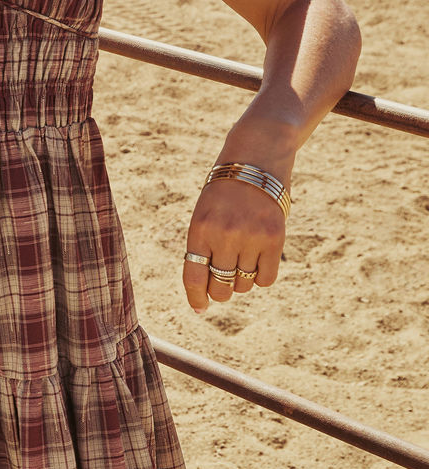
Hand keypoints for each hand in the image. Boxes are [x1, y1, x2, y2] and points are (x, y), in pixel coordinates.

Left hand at [182, 176, 286, 311]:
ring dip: (241, 280)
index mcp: (199, 229)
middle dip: (220, 292)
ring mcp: (251, 238)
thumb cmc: (224, 192)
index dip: (196, 298)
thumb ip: (205, 249)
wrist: (255, 159)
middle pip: (221, 287)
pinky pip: (266, 279)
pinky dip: (261, 277)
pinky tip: (258, 261)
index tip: (200, 309)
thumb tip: (210, 292)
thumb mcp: (204, 215)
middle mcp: (224, 236)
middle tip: (223, 284)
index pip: (194, 277)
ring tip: (242, 257)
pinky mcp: (275, 238)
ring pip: (244, 284)